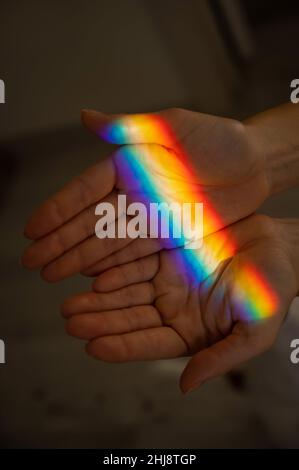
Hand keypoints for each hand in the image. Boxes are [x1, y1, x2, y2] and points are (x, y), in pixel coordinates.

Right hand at [22, 108, 269, 281]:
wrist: (254, 164)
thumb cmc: (216, 138)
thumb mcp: (172, 126)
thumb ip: (129, 126)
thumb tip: (85, 117)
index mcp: (128, 164)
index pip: (84, 191)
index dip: (56, 210)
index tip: (32, 230)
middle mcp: (134, 192)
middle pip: (89, 221)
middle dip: (60, 243)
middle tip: (33, 262)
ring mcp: (149, 216)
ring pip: (107, 241)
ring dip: (79, 258)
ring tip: (51, 274)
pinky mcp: (167, 234)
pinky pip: (134, 253)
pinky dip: (110, 265)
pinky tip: (88, 276)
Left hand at [61, 215, 298, 392]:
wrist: (279, 248)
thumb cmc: (273, 292)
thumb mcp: (254, 331)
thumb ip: (220, 359)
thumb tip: (185, 386)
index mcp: (190, 332)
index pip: (149, 343)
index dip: (122, 345)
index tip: (93, 346)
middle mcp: (172, 307)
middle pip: (130, 317)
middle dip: (101, 319)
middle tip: (71, 320)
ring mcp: (167, 280)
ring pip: (126, 289)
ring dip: (99, 296)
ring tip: (72, 301)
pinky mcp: (165, 252)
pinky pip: (135, 258)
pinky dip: (115, 265)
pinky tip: (92, 270)